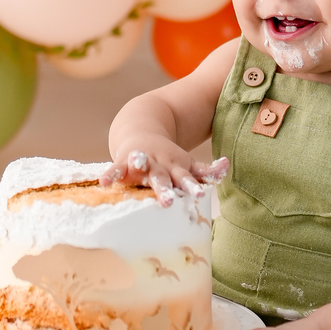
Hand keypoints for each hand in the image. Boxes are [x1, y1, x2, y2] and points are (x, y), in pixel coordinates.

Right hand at [101, 139, 228, 205]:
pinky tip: (104, 182)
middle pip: (163, 178)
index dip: (192, 187)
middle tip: (168, 201)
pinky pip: (116, 169)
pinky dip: (110, 174)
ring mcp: (141, 163)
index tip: (199, 196)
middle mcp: (159, 166)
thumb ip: (206, 171)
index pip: (186, 180)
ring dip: (139, 164)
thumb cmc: (167, 158)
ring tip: (137, 166)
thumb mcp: (186, 164)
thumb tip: (227, 165)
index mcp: (176, 169)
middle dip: (165, 189)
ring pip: (140, 165)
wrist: (142, 128)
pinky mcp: (123, 162)